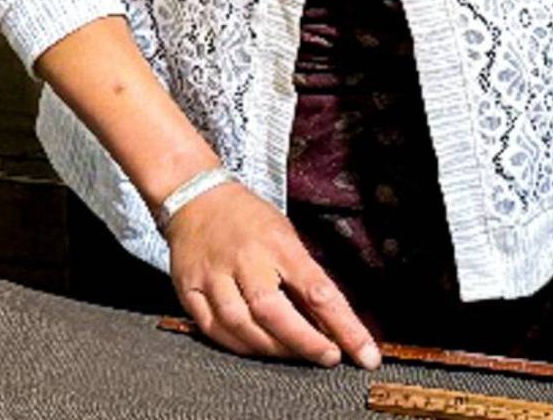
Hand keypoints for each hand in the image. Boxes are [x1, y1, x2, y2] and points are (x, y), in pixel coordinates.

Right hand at [166, 182, 380, 368]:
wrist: (194, 196)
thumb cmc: (246, 217)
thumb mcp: (285, 236)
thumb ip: (304, 279)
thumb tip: (331, 326)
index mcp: (275, 243)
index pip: (317, 290)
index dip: (344, 327)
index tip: (365, 354)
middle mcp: (243, 259)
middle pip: (272, 311)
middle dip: (305, 342)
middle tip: (329, 357)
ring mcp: (212, 275)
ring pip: (239, 324)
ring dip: (272, 349)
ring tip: (294, 354)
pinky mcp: (188, 288)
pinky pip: (212, 329)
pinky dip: (237, 345)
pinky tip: (255, 348)